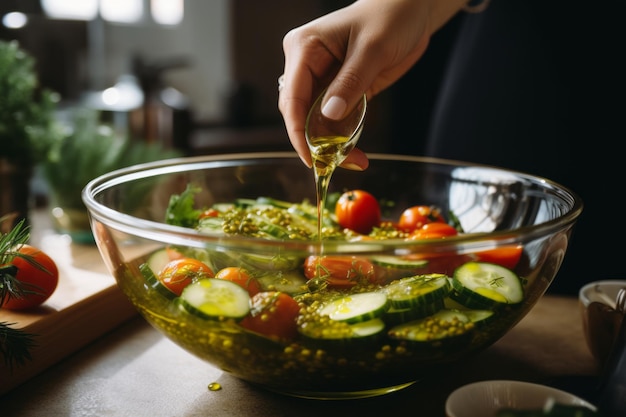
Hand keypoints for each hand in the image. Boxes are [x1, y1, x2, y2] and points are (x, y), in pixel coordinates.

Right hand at [277, 0, 465, 167]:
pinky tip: (356, 153)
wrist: (411, 10)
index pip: (291, 96)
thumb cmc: (391, 16)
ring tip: (354, 162)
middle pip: (299, 113)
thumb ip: (350, 82)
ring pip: (316, 122)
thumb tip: (329, 115)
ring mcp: (322, 79)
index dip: (297, 131)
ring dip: (331, 145)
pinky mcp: (339, 91)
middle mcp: (306, 65)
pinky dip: (343, 139)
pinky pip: (334, 120)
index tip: (311, 157)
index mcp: (304, 48)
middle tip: (335, 166)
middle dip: (315, 142)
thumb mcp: (373, 49)